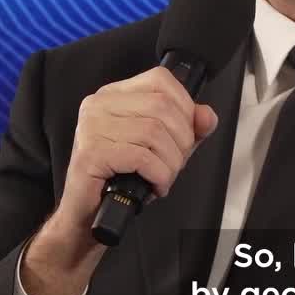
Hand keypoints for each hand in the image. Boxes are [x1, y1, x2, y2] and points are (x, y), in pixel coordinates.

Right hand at [56, 66, 218, 239]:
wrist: (88, 215)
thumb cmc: (122, 178)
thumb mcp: (164, 146)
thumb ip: (189, 128)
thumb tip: (207, 116)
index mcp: (115, 95)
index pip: (160, 80)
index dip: (184, 107)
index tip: (186, 134)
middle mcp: (99, 104)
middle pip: (162, 107)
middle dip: (181, 140)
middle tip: (175, 163)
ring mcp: (92, 127)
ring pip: (154, 132)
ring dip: (171, 162)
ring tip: (164, 177)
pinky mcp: (91, 153)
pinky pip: (141, 157)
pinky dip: (158, 175)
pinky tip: (155, 186)